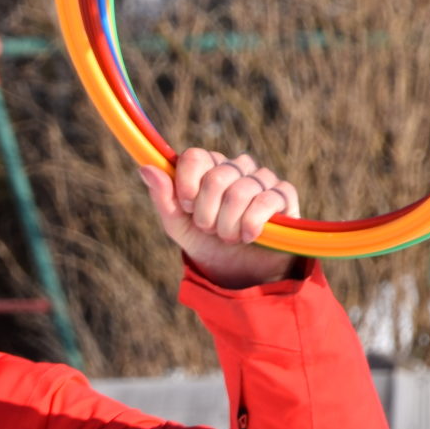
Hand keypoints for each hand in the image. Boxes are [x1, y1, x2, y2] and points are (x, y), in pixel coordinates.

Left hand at [138, 148, 302, 288]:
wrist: (238, 272)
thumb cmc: (205, 242)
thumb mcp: (177, 224)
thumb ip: (163, 196)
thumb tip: (145, 168)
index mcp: (209, 167)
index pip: (195, 157)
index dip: (187, 184)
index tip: (187, 206)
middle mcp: (236, 167)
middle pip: (216, 176)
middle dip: (207, 213)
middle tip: (210, 228)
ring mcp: (262, 178)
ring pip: (240, 191)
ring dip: (228, 224)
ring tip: (229, 237)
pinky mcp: (284, 195)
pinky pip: (265, 201)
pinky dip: (251, 224)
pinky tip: (248, 236)